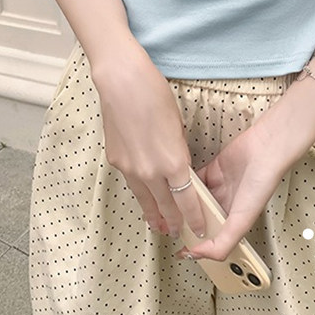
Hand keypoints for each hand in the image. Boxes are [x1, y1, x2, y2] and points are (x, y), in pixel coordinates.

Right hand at [93, 54, 206, 240]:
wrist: (122, 82)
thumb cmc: (154, 95)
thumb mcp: (177, 124)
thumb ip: (178, 150)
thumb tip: (176, 163)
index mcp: (174, 162)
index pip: (187, 200)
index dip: (194, 217)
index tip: (199, 227)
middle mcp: (151, 172)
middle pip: (165, 206)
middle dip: (173, 222)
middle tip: (179, 232)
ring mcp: (130, 168)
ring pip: (144, 199)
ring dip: (153, 213)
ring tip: (158, 225)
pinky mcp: (116, 160)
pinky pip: (131, 182)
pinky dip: (139, 192)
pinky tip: (142, 196)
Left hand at [174, 121, 292, 262]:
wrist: (264, 150)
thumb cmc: (262, 183)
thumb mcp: (242, 221)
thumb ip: (222, 243)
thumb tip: (197, 255)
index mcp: (233, 223)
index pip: (211, 241)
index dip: (195, 247)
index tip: (179, 250)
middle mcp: (224, 207)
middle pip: (199, 221)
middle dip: (184, 224)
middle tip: (169, 226)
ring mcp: (218, 189)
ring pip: (193, 200)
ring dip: (181, 203)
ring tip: (169, 207)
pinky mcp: (212, 171)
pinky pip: (194, 180)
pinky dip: (185, 182)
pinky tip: (177, 185)